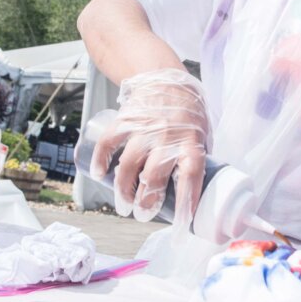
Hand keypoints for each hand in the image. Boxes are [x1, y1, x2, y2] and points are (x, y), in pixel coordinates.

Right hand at [90, 68, 209, 230]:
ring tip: (123, 203)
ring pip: (130, 164)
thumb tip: (198, 191)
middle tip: (143, 214)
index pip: (191, 175)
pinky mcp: (126, 120)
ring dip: (124, 188)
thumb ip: (198, 156)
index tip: (182, 224)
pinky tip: (98, 174)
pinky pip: (110, 142)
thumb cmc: (186, 111)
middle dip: (146, 200)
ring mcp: (144, 129)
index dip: (187, 200)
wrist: (164, 77)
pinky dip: (101, 159)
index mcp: (191, 141)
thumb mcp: (202, 130)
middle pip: (155, 175)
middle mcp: (167, 137)